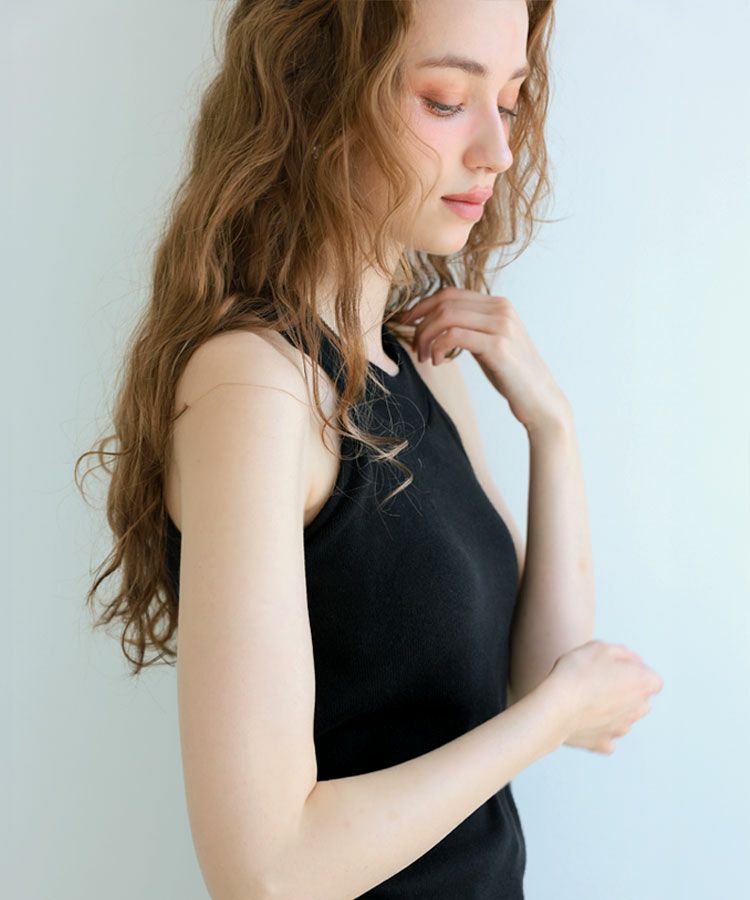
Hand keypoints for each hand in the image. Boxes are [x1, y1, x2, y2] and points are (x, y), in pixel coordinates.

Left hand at [398, 288, 569, 432]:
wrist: (540, 400)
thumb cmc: (511, 375)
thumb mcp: (489, 343)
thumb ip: (470, 328)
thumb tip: (436, 323)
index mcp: (498, 305)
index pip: (450, 293)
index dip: (423, 305)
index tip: (407, 322)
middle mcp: (501, 309)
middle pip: (445, 302)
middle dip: (421, 323)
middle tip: (415, 347)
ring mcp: (501, 325)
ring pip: (446, 316)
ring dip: (426, 336)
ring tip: (424, 357)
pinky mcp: (498, 345)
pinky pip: (453, 335)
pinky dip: (437, 347)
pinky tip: (436, 361)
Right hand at [544, 640, 663, 754]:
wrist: (555, 706)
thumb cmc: (577, 672)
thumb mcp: (600, 647)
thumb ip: (623, 653)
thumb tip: (632, 662)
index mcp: (642, 684)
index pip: (652, 679)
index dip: (634, 671)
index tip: (615, 666)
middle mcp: (638, 710)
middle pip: (641, 700)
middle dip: (627, 691)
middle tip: (600, 680)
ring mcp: (621, 729)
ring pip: (624, 718)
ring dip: (613, 709)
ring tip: (588, 697)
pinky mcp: (602, 744)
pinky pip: (606, 736)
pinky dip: (598, 729)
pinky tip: (583, 719)